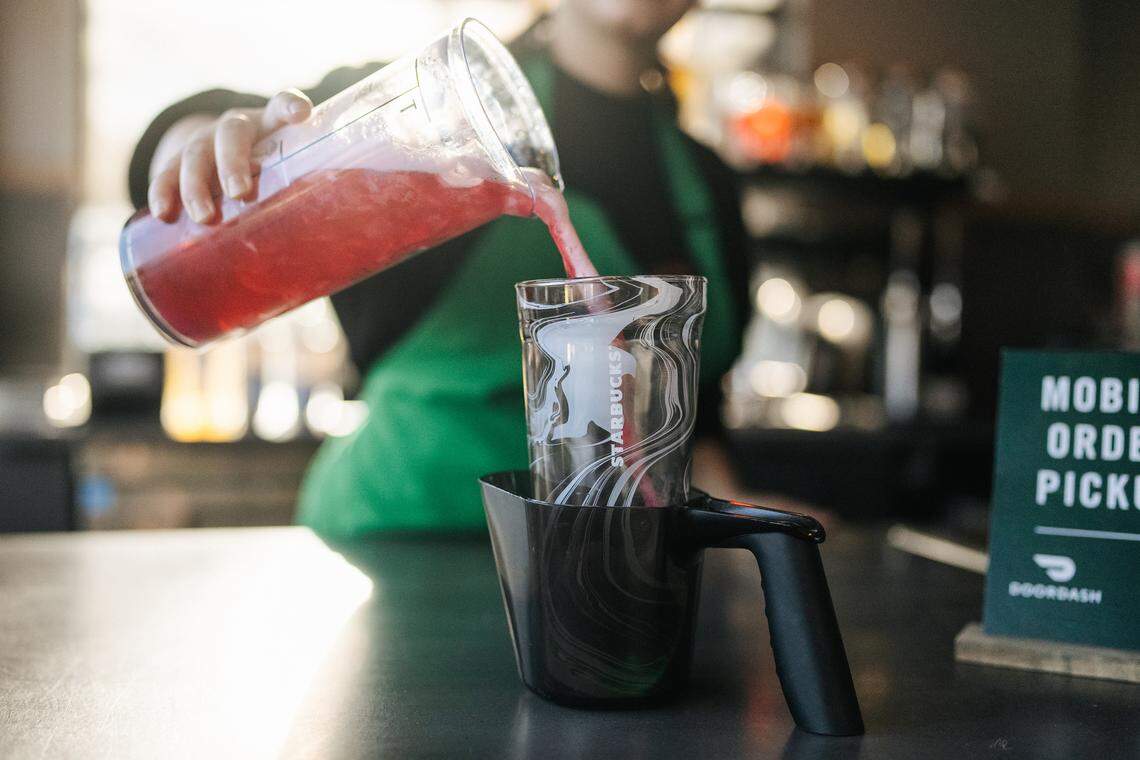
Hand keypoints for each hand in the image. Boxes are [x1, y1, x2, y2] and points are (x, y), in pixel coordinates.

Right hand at [147, 89, 312, 223]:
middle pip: (232, 134)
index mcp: (270, 125)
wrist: (222, 157)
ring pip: (196, 154)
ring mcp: (204, 141)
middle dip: (233, 163)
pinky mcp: (178, 160)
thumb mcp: (289, 172)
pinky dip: (163, 192)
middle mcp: (236, 127)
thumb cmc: (271, 173)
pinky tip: (164, 214)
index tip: (301, 113)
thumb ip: (307, 191)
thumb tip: (337, 248)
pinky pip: (166, 172)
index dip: (290, 106)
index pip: (282, 105)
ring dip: (196, 187)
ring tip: (205, 218)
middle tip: (240, 193)